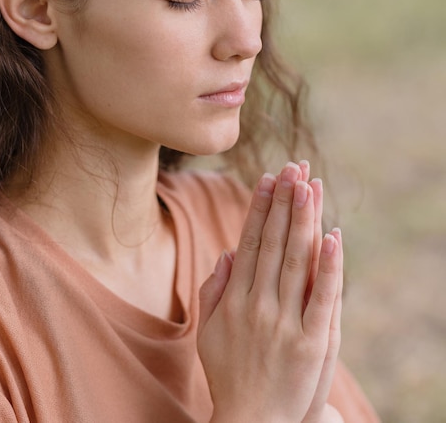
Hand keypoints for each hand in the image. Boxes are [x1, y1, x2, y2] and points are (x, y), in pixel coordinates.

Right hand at [198, 162, 342, 422]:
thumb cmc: (229, 375)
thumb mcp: (209, 333)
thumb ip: (214, 290)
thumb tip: (228, 253)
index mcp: (234, 300)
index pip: (250, 243)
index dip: (260, 208)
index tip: (268, 179)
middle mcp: (259, 306)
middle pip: (274, 243)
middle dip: (284, 202)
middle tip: (292, 167)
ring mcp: (286, 323)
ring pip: (296, 261)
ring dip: (303, 220)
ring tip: (308, 185)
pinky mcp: (313, 343)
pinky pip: (322, 297)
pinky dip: (329, 266)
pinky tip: (334, 235)